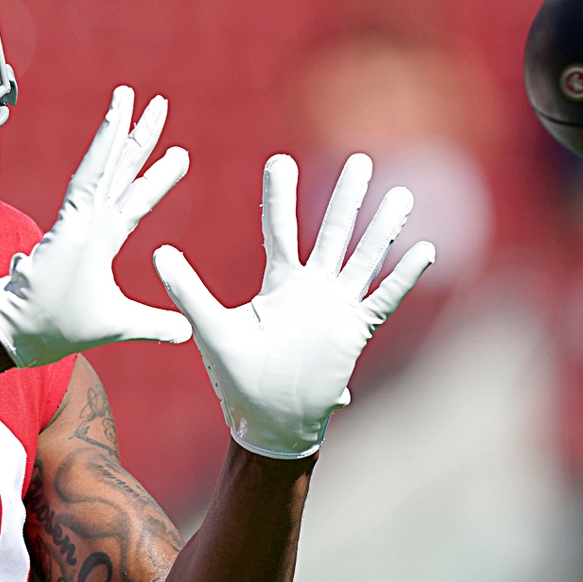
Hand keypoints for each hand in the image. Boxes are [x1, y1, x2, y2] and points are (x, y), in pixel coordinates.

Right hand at [0, 86, 192, 367]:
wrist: (23, 338)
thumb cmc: (60, 330)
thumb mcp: (122, 325)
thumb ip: (154, 324)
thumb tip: (186, 331)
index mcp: (103, 239)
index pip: (136, 199)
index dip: (157, 176)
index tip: (180, 154)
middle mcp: (91, 221)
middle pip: (123, 170)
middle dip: (142, 138)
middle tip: (160, 104)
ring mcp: (78, 218)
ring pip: (104, 164)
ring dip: (119, 129)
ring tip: (131, 95)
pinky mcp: (68, 222)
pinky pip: (89, 176)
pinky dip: (103, 147)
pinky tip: (116, 119)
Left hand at [153, 153, 434, 458]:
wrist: (269, 421)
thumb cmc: (238, 378)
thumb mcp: (212, 329)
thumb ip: (189, 291)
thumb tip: (158, 253)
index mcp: (278, 283)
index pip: (280, 228)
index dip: (280, 195)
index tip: (280, 160)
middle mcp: (311, 288)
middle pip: (333, 232)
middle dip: (346, 198)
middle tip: (358, 160)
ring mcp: (336, 308)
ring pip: (364, 258)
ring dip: (382, 228)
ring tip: (401, 194)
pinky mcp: (354, 332)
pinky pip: (383, 300)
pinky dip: (403, 278)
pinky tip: (424, 251)